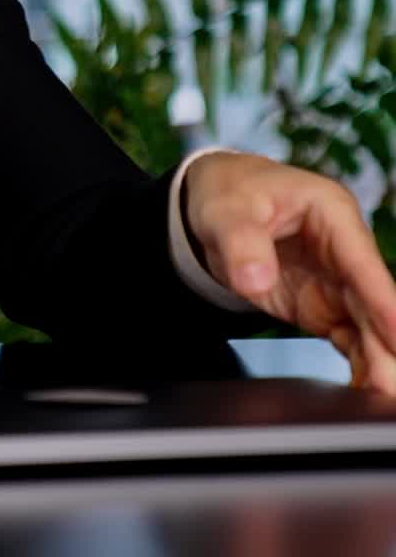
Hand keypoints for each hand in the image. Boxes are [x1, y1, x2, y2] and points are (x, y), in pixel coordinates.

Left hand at [184, 151, 395, 391]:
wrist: (212, 204)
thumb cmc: (228, 193)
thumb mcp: (224, 209)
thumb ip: (240, 242)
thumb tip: (255, 279)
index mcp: (331, 212)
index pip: (362, 261)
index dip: (382, 300)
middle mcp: (344, 251)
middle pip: (373, 304)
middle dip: (385, 346)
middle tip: (387, 385)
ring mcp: (336, 283)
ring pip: (368, 329)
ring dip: (378, 364)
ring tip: (380, 398)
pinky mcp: (323, 308)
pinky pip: (350, 342)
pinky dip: (359, 367)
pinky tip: (366, 395)